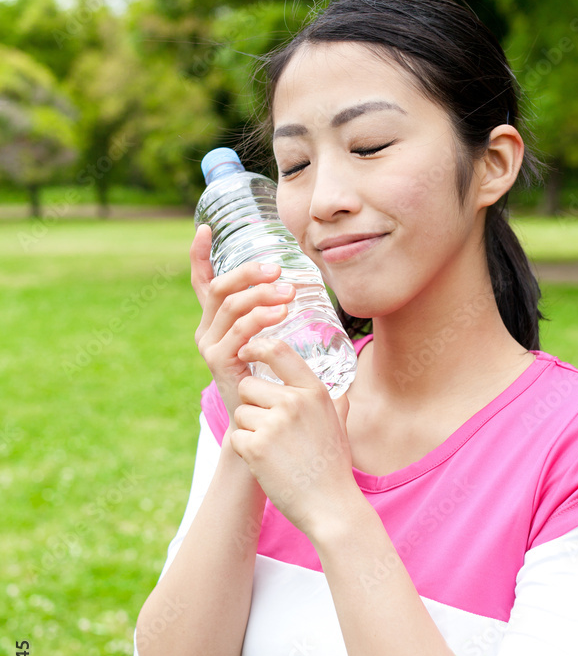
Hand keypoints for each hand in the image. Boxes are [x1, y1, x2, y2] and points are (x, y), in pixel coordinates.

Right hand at [190, 225, 295, 422]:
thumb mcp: (274, 342)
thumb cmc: (275, 382)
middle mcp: (206, 330)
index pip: (202, 282)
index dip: (199, 254)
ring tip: (289, 293)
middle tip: (278, 269)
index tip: (205, 228)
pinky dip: (260, 319)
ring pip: (232, 306)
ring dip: (261, 294)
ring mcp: (210, 346)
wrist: (264, 426)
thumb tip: (300, 286)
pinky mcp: (219, 362)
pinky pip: (238, 331)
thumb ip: (279, 319)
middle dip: (249, 273)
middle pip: (221, 287)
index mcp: (216, 321)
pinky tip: (282, 314)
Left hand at [230, 337, 362, 539]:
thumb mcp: (337, 423)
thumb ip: (333, 400)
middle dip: (252, 405)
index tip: (245, 350)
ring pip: (240, 413)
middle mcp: (293, 402)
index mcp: (313, 391)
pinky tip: (267, 464)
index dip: (255, 346)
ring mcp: (273, 424)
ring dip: (249, 430)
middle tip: (273, 431)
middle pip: (248, 386)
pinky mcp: (255, 447)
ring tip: (275, 450)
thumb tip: (340, 385)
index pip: (278, 350)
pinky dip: (245, 451)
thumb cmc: (332, 465)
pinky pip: (235, 437)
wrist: (330, 506)